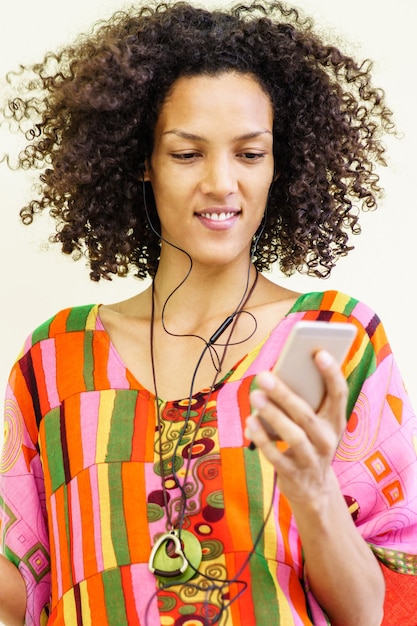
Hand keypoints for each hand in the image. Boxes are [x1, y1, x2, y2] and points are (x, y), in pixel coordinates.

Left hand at [245, 350, 347, 503]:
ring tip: (255, 396)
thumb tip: (276, 375)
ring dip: (273, 415)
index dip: (332, 374)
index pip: (340, 395)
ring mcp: (311, 460)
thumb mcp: (315, 425)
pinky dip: (262, 438)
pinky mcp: (293, 475)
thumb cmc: (310, 443)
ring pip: (293, 436)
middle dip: (285, 394)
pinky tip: (249, 423)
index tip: (319, 352)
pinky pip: (276, 456)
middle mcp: (327, 440)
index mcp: (335, 422)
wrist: (315, 490)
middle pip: (306, 415)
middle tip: (264, 375)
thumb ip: (304, 402)